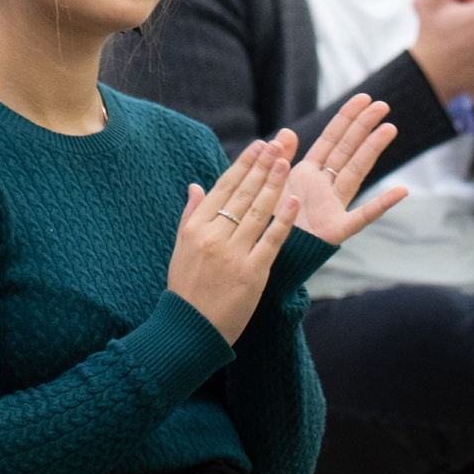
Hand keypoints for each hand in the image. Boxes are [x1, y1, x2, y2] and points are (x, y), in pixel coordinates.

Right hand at [167, 142, 298, 343]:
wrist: (190, 328)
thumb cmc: (186, 288)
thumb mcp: (181, 247)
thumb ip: (190, 215)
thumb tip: (195, 186)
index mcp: (196, 228)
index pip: (223, 188)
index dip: (243, 165)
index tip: (258, 146)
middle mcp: (213, 236)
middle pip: (242, 194)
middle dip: (262, 166)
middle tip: (278, 145)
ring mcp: (233, 254)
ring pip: (257, 212)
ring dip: (274, 185)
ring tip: (287, 162)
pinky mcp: (252, 273)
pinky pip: (270, 241)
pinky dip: (282, 221)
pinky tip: (293, 203)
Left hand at [269, 98, 407, 244]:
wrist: (269, 257)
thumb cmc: (271, 222)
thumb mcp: (271, 185)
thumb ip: (280, 159)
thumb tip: (287, 132)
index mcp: (308, 174)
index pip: (331, 140)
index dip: (346, 118)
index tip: (363, 98)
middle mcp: (325, 186)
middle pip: (348, 150)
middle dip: (363, 126)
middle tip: (382, 104)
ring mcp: (334, 206)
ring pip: (356, 172)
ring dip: (373, 150)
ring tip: (390, 128)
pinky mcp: (337, 230)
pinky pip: (362, 216)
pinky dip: (382, 204)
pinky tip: (402, 191)